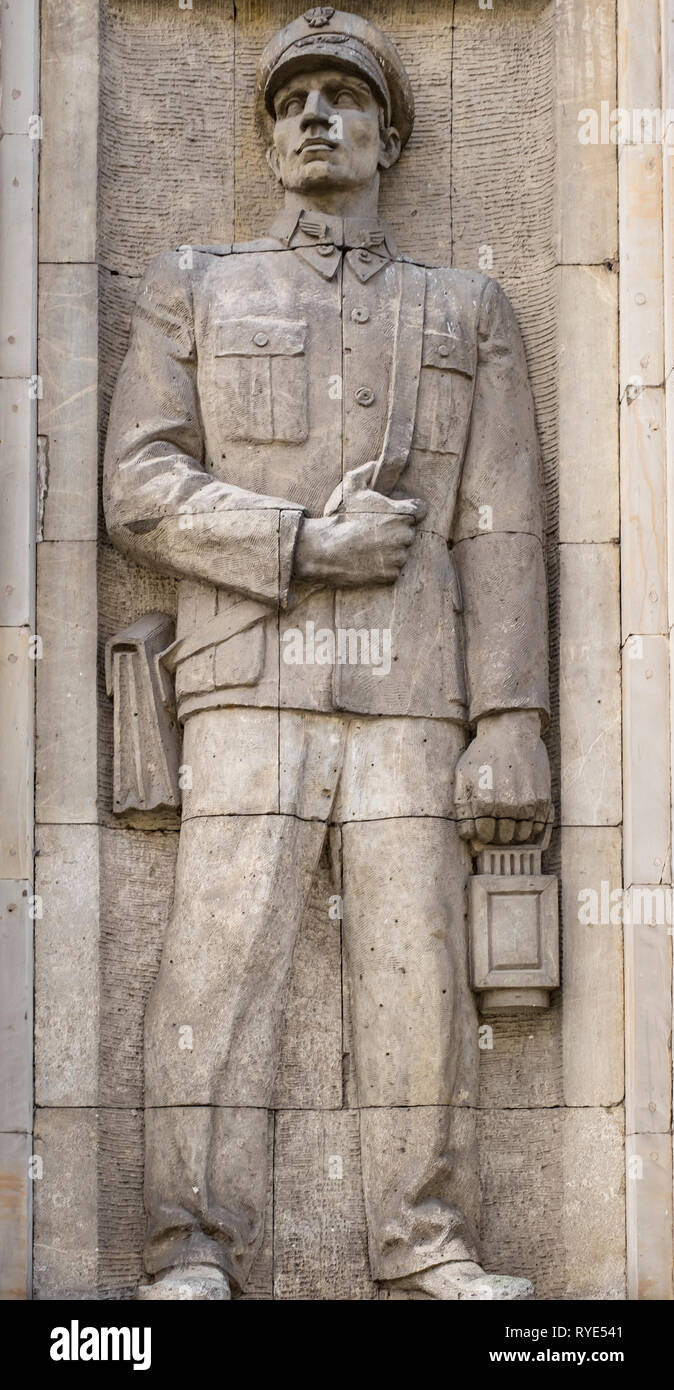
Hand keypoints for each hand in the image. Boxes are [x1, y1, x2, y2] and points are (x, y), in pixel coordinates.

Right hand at [295, 461, 426, 586]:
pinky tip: (368, 561)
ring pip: (401, 552)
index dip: (409, 510)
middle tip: (375, 532)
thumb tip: (375, 465)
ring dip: (390, 550)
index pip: (420, 510)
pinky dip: (383, 567)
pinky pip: (392, 570)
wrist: (327, 550)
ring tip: (369, 547)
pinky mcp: (391, 575)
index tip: (397, 514)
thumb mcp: (350, 486)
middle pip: (408, 532)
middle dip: (396, 531)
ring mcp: (399, 557)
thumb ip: (365, 472)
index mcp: (402, 514)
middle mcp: (405, 536)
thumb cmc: (341, 517)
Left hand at [454, 711, 551, 847]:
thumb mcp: (462, 776)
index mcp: (484, 802)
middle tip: (496, 821)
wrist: (511, 731)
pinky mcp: (542, 799)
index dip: (482, 834)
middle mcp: (506, 806)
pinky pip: (539, 826)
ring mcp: (527, 804)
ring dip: (515, 831)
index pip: (483, 835)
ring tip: (510, 816)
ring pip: (522, 835)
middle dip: (497, 833)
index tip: (483, 826)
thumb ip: (463, 809)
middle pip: (503, 838)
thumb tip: (468, 836)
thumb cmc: (483, 754)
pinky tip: (524, 812)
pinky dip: (532, 825)